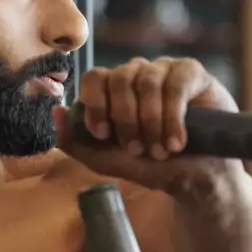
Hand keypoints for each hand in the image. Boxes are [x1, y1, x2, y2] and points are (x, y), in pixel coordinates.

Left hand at [55, 57, 239, 189]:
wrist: (195, 180)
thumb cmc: (153, 167)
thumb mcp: (108, 161)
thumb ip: (76, 142)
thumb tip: (56, 112)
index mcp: (115, 90)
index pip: (95, 78)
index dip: (96, 104)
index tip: (103, 134)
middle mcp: (139, 75)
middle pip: (119, 78)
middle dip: (126, 118)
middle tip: (138, 149)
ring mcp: (166, 71)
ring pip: (147, 81)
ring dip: (151, 122)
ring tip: (161, 151)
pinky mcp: (193, 74)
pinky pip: (176, 83)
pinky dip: (173, 116)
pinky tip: (177, 141)